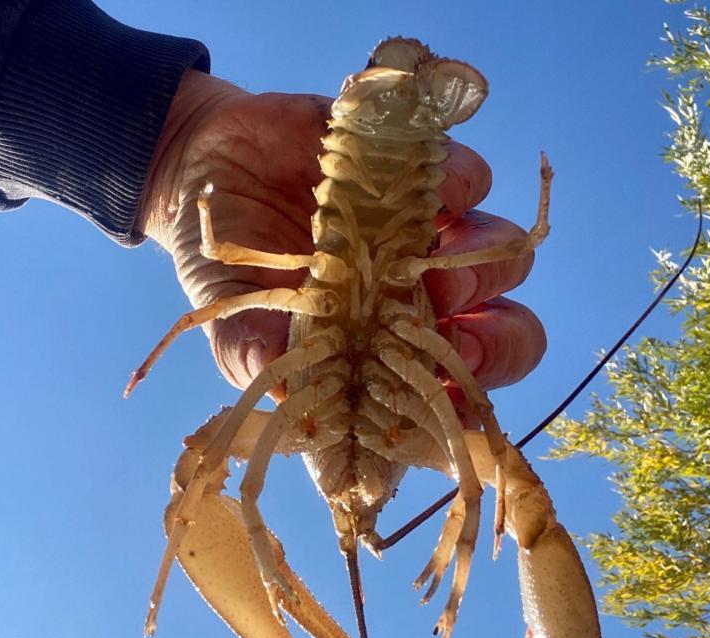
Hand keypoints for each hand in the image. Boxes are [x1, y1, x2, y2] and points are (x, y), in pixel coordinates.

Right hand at [138, 70, 545, 410]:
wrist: (203, 171)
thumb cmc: (225, 260)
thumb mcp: (230, 313)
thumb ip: (251, 350)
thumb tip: (282, 391)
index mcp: (379, 346)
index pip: (451, 388)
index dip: (466, 394)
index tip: (446, 384)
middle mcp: (415, 298)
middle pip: (506, 330)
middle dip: (498, 332)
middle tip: (446, 313)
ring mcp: (424, 237)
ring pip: (504, 257)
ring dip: (482, 258)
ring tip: (428, 253)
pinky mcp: (416, 172)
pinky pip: (471, 180)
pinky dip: (462, 183)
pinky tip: (426, 189)